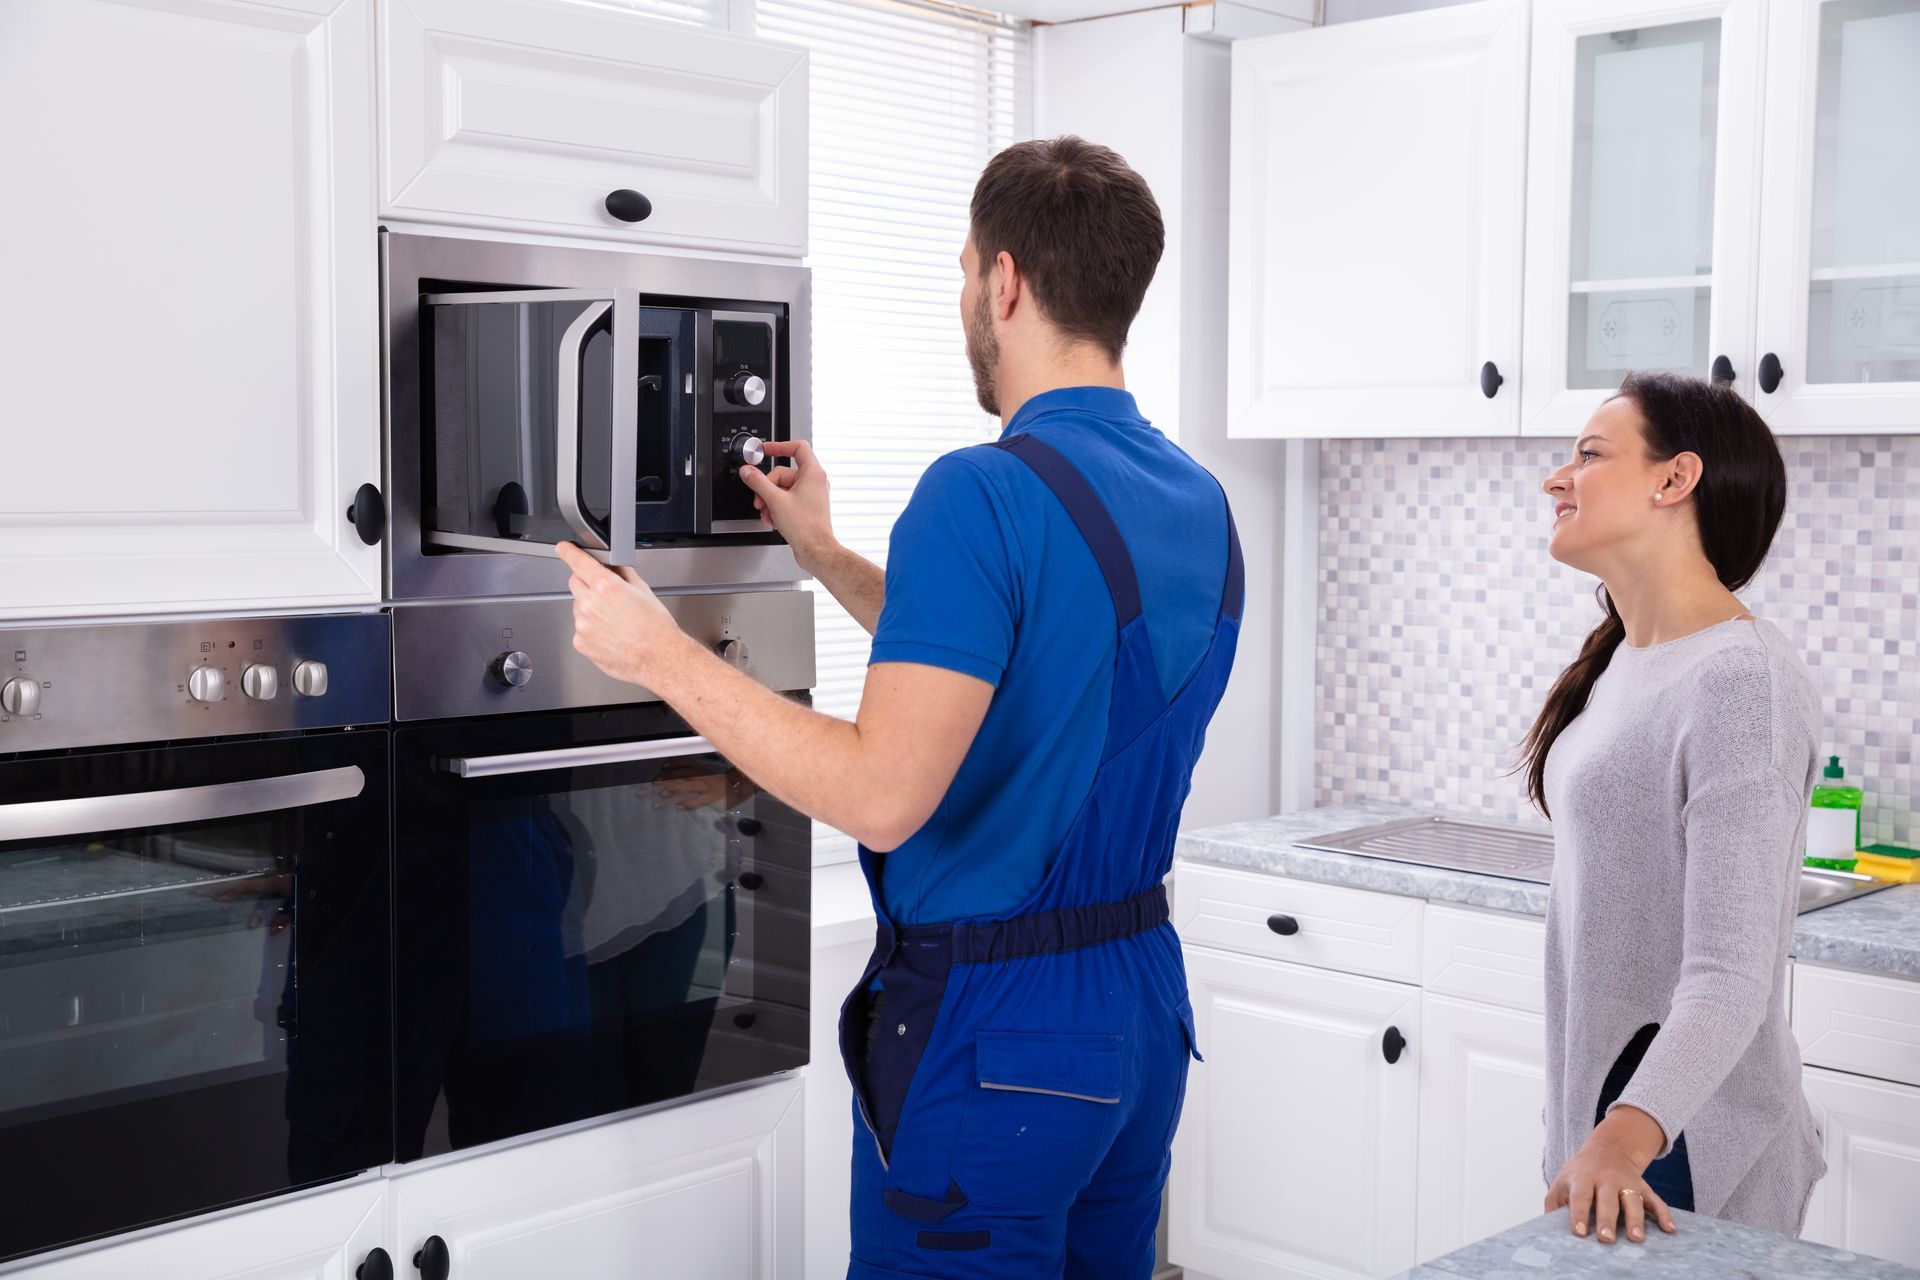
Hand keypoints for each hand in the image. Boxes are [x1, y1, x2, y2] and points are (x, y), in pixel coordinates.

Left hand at [557, 542, 686, 686]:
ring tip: (614, 620)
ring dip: (590, 608)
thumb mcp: (643, 590)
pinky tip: (610, 633)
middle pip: (575, 583)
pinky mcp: (581, 643)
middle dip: (586, 582)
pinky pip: (580, 628)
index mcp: (606, 587)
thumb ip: (622, 573)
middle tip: (605, 594)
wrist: (658, 658)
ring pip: (578, 607)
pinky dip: (591, 629)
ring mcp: (583, 625)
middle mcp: (590, 605)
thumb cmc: (655, 628)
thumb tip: (613, 565)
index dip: (569, 552)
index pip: (579, 562)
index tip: (564, 548)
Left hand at [649, 765, 751, 811]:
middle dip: (666, 780)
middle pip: (681, 775)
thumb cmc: (722, 782)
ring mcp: (706, 787)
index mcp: (702, 768)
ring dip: (673, 791)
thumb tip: (677, 779)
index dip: (674, 764)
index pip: (686, 763)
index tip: (663, 766)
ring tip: (660, 797)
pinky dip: (688, 804)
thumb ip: (695, 774)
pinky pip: (697, 801)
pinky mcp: (711, 798)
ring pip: (687, 787)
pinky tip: (679, 807)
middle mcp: (703, 776)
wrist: (740, 787)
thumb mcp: (709, 773)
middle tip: (653, 784)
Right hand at [737, 440, 835, 571]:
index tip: (765, 450)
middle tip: (759, 500)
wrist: (815, 550)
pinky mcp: (806, 507)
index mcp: (812, 473)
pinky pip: (787, 500)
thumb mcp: (775, 500)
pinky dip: (776, 508)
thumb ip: (758, 482)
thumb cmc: (805, 527)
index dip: (779, 446)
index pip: (797, 447)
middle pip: (782, 473)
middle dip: (767, 487)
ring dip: (769, 501)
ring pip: (782, 489)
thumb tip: (748, 471)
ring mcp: (810, 495)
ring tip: (766, 514)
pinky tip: (772, 520)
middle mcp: (814, 482)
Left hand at [1545, 1109, 1676, 1244]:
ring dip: (1636, 1219)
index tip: (1579, 1232)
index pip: (1580, 1196)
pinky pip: (1656, 1200)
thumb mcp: (1562, 1181)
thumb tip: (1546, 1227)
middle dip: (1607, 1219)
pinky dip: (1664, 1214)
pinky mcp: (1643, 1186)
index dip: (1578, 1213)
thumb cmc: (1580, 1173)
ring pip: (1632, 1200)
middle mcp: (1606, 1179)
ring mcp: (1627, 1182)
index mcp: (1583, 1178)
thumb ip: (1554, 1202)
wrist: (1608, 1149)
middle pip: (1607, 1199)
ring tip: (1636, 1238)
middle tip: (1606, 1239)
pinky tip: (1669, 1229)